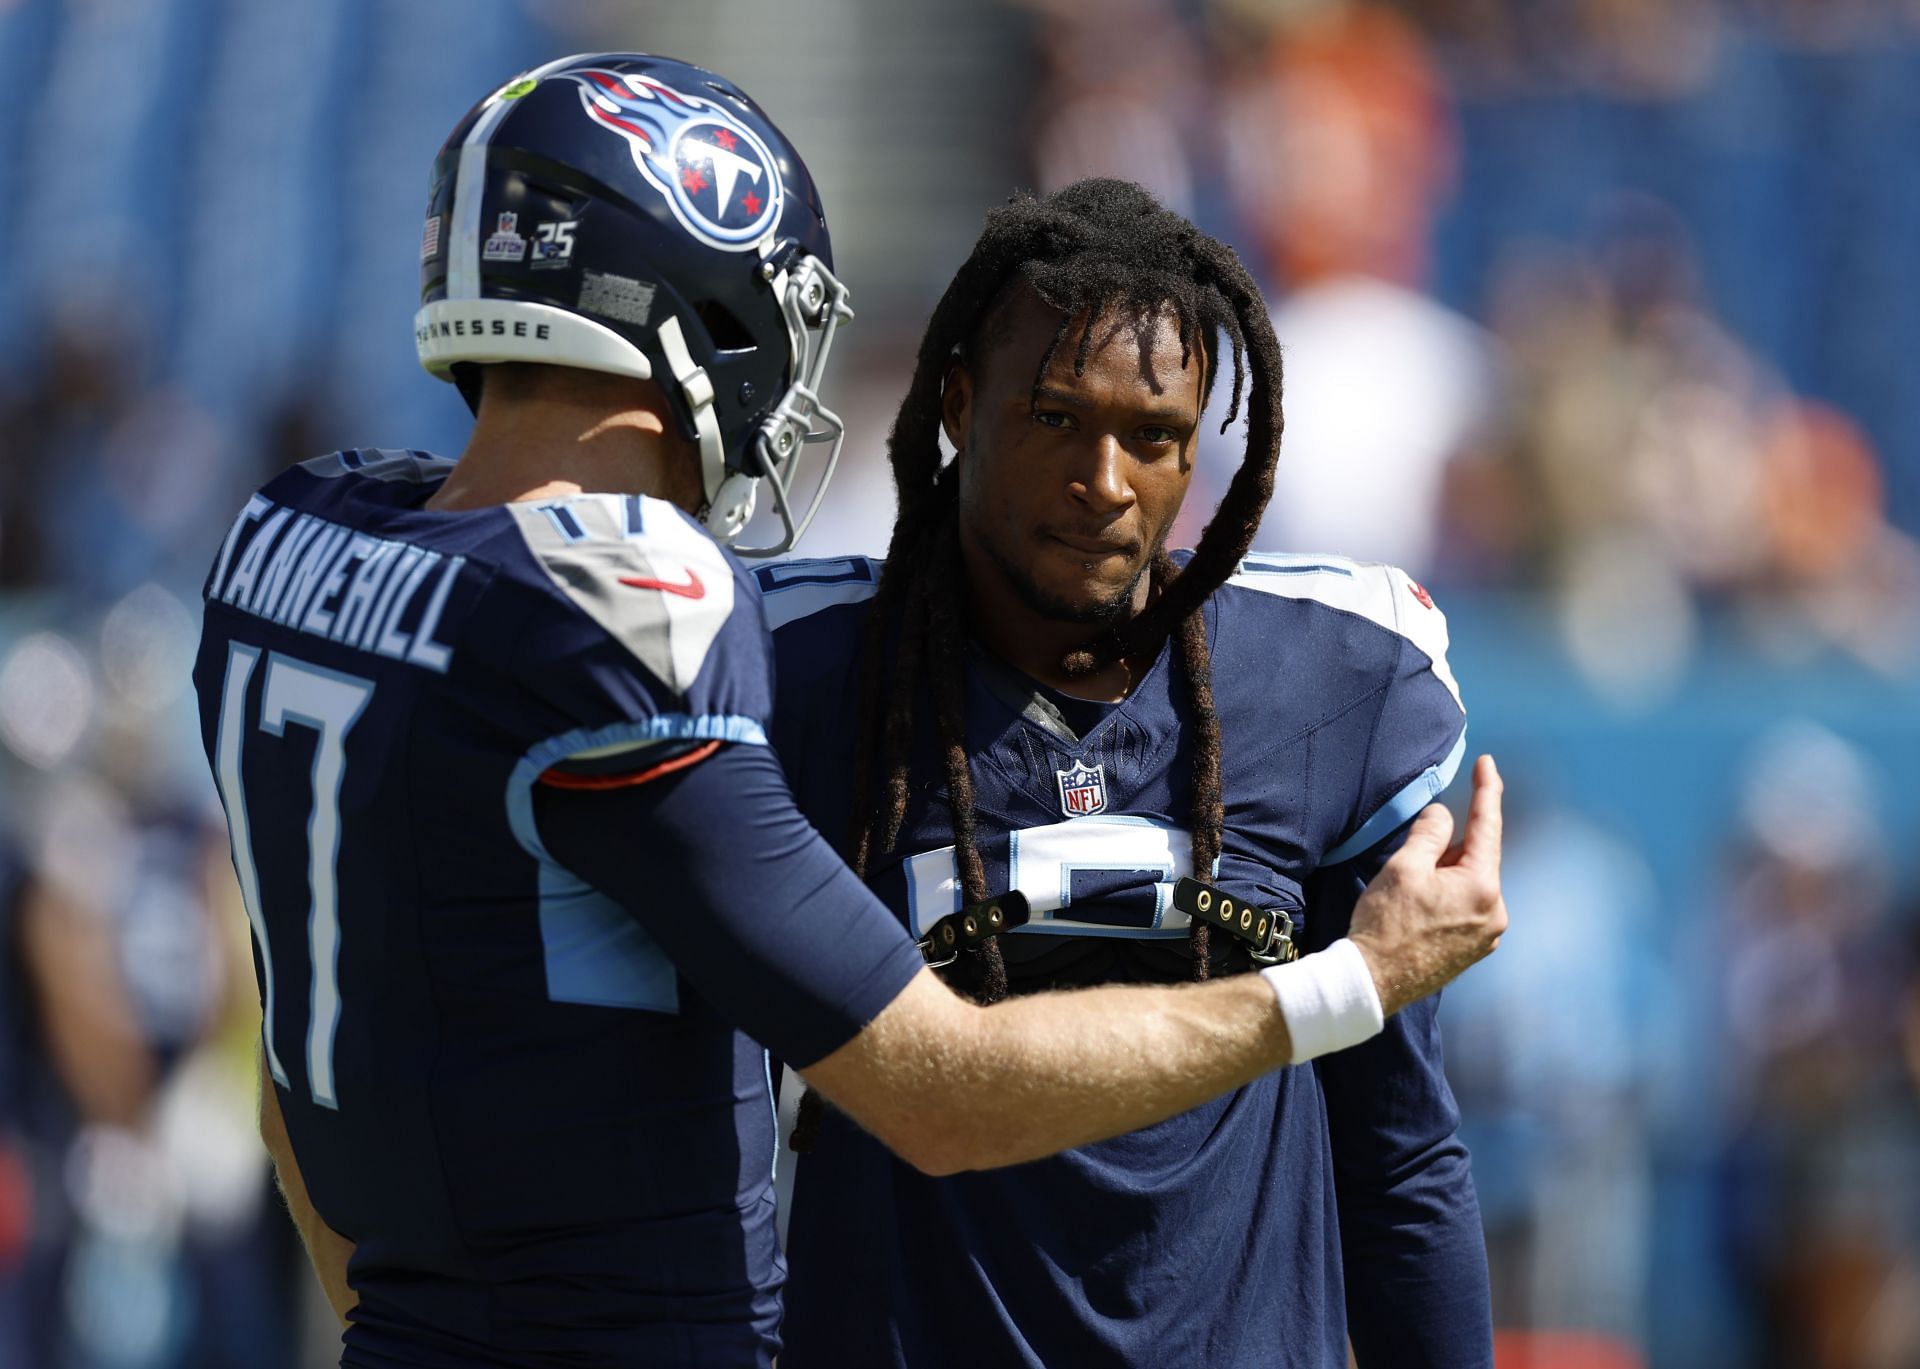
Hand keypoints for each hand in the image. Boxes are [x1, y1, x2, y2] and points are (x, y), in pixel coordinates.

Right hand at [1347, 754, 1506, 1016]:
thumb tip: (1444, 815)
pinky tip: (1418, 907)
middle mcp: (1495, 912)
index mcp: (1482, 886)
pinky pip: (1466, 908)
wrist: (1372, 982)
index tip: (1488, 762)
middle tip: (1411, 857)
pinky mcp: (1473, 951)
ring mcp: (1487, 935)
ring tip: (1408, 890)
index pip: (1488, 826)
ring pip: (1469, 884)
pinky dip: (1447, 896)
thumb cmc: (1385, 923)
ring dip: (1446, 874)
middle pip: (1476, 859)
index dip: (1487, 790)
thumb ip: (1430, 833)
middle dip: (1449, 847)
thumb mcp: (1404, 867)